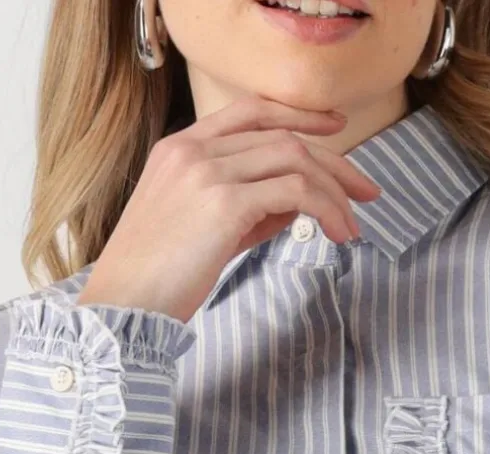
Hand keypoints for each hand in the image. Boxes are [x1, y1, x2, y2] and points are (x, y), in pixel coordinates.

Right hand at [76, 93, 381, 324]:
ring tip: (353, 226)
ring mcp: (208, 172)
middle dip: (335, 161)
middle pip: (283, 135)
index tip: (336, 130)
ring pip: (295, 159)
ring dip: (335, 191)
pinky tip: (338, 233)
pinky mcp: (224, 204)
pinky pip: (296, 192)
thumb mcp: (201, 228)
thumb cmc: (157, 278)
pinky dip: (326, 209)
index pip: (250, 112)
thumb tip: (296, 203)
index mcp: (180, 148)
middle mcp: (193, 150)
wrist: (122, 305)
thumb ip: (245, 206)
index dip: (299, 115)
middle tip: (367, 190)